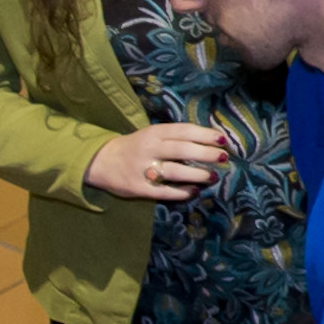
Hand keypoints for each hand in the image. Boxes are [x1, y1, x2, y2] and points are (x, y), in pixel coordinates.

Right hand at [81, 122, 227, 203]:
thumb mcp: (152, 134)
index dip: (205, 135)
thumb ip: (176, 136)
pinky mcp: (138, 187)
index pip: (184, 131)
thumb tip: (211, 140)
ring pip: (175, 171)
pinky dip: (181, 192)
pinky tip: (194, 191)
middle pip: (182, 150)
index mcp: (154, 132)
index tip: (223, 140)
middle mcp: (149, 148)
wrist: (100, 161)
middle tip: (223, 158)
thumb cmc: (135, 146)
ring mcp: (142, 168)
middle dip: (206, 154)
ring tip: (213, 176)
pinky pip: (163, 191)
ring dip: (197, 175)